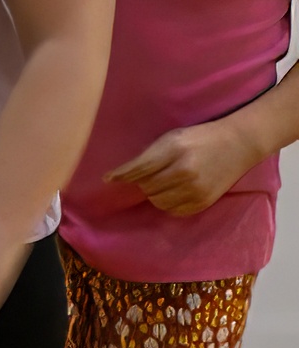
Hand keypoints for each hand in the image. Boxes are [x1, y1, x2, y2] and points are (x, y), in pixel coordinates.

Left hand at [116, 120, 261, 218]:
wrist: (239, 144)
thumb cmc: (200, 138)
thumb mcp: (173, 137)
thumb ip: (149, 155)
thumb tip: (120, 176)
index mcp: (175, 150)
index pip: (139, 168)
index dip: (121, 175)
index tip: (107, 179)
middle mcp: (184, 171)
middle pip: (146, 187)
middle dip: (143, 182)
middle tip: (152, 174)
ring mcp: (196, 189)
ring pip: (157, 201)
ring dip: (155, 194)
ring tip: (165, 182)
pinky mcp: (204, 202)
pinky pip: (173, 210)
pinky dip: (169, 203)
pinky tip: (176, 191)